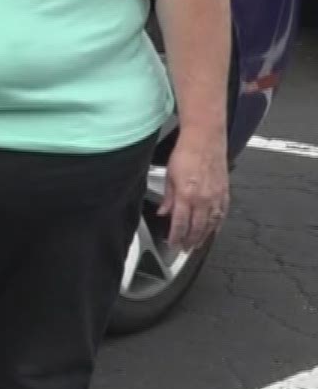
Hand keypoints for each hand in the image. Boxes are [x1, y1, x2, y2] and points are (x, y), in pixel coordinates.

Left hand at [159, 130, 229, 251]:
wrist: (205, 139)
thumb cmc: (186, 152)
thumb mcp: (169, 175)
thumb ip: (167, 197)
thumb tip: (164, 211)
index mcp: (187, 195)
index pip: (180, 223)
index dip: (176, 237)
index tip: (173, 244)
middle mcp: (203, 198)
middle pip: (197, 228)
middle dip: (190, 241)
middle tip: (184, 249)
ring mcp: (216, 196)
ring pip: (211, 224)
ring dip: (204, 236)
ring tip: (197, 244)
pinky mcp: (225, 192)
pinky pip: (222, 214)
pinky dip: (218, 225)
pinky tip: (215, 230)